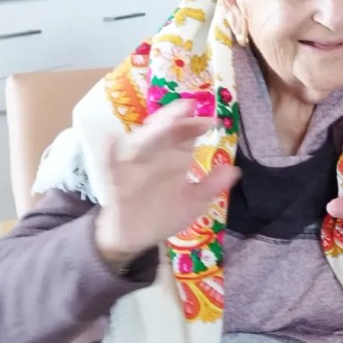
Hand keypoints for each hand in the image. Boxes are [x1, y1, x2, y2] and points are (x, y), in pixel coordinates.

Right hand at [94, 99, 239, 266]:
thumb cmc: (164, 213)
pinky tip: (110, 140)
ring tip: (162, 121)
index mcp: (174, 156)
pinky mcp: (114, 179)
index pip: (186, 134)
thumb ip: (211, 185)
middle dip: (174, 118)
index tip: (212, 121)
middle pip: (163, 131)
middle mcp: (154, 154)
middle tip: (187, 106)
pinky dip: (108, 151)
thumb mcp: (194, 201)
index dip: (197, 125)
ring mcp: (132, 165)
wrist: (136, 236)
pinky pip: (108, 163)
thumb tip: (234, 169)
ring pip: (138, 142)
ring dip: (149, 131)